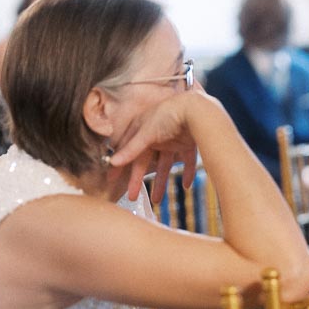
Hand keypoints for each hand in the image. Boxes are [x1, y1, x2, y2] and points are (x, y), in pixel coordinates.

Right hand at [109, 87, 209, 201]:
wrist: (197, 108)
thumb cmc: (168, 114)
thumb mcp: (147, 133)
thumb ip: (132, 149)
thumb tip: (112, 162)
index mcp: (143, 128)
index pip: (128, 150)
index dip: (120, 165)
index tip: (112, 179)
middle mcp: (156, 135)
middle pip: (145, 161)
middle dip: (138, 179)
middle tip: (133, 197)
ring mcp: (173, 140)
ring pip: (165, 165)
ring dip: (161, 182)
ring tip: (158, 201)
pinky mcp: (189, 143)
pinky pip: (187, 161)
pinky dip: (187, 173)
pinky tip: (186, 186)